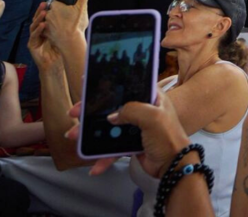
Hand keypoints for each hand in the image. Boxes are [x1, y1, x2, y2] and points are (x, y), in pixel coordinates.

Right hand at [27, 4, 62, 69]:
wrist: (55, 65)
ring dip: (38, 19)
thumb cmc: (59, 50)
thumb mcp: (63, 36)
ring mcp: (34, 38)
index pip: (44, 17)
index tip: (50, 1)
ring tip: (44, 12)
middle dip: (40, 11)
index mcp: (45, 29)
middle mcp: (38, 32)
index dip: (46, 9)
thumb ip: (65, 26)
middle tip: (45, 3)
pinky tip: (43, 25)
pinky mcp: (32, 45)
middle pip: (37, 19)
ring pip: (34, 26)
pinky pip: (34, 36)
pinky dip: (38, 30)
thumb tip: (76, 14)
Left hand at [46, 0, 91, 49]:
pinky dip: (50, 30)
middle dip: (56, 14)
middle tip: (66, 19)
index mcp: (56, 6)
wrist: (71, 41)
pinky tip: (58, 32)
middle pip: (51, 11)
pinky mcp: (45, 33)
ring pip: (48, 20)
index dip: (61, 5)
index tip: (66, 10)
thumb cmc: (76, 24)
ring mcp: (46, 23)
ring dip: (53, 22)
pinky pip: (46, 29)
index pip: (55, 2)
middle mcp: (48, 13)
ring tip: (63, 26)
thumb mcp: (82, 8)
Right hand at [65, 93, 189, 177]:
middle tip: (74, 113)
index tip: (87, 82)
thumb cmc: (168, 138)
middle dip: (91, 110)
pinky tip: (94, 166)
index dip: (107, 83)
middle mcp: (143, 109)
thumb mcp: (152, 117)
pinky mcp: (131, 143)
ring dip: (90, 133)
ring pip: (108, 127)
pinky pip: (112, 148)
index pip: (127, 85)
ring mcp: (136, 127)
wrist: (174, 165)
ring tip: (73, 136)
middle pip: (112, 106)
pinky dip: (103, 157)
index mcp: (151, 97)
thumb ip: (130, 110)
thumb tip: (111, 116)